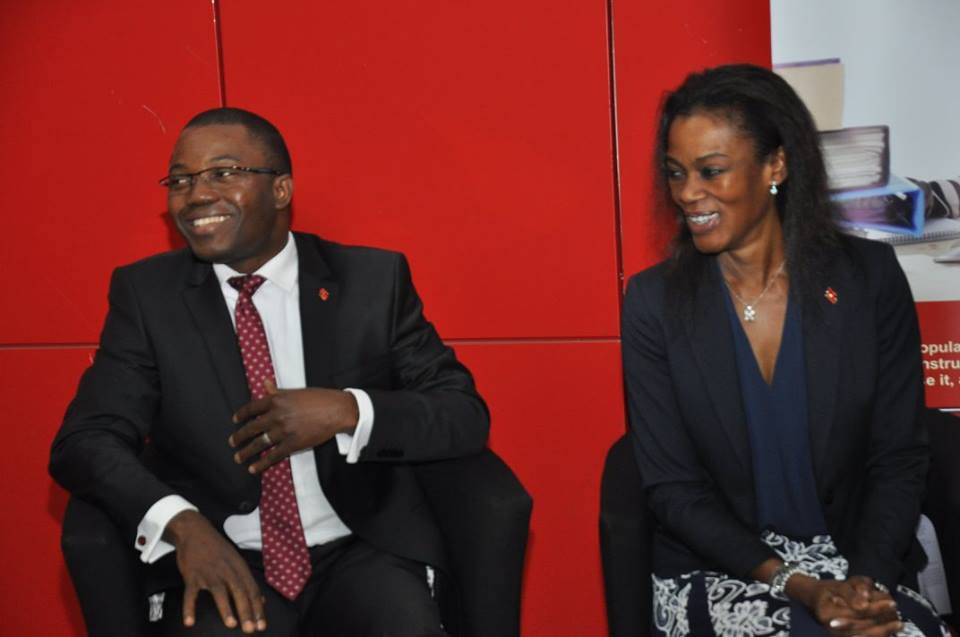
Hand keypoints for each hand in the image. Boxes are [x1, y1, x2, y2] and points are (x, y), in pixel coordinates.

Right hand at [164, 510, 266, 632]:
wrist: (195, 531)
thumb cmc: (216, 548)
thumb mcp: (236, 560)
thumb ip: (248, 581)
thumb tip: (262, 600)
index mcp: (239, 567)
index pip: (252, 589)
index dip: (258, 608)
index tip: (262, 625)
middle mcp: (226, 570)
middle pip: (239, 591)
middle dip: (246, 611)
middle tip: (251, 629)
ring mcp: (209, 573)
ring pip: (219, 592)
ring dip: (226, 609)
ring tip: (231, 624)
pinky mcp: (192, 575)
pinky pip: (190, 594)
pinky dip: (189, 608)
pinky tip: (190, 622)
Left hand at [230, 380, 358, 474]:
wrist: (336, 410)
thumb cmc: (318, 398)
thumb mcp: (295, 392)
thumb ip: (277, 391)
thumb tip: (265, 383)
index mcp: (276, 400)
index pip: (251, 408)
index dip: (241, 415)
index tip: (235, 420)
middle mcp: (276, 415)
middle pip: (251, 428)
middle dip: (239, 437)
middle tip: (232, 442)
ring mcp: (283, 431)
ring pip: (259, 443)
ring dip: (246, 452)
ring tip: (238, 458)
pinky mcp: (293, 444)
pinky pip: (273, 455)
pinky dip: (261, 463)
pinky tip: (253, 468)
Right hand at [794, 577, 900, 636]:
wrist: (814, 599)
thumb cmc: (828, 589)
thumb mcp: (838, 584)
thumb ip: (851, 592)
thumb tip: (864, 603)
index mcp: (828, 612)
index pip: (857, 612)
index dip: (876, 608)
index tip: (892, 602)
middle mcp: (831, 627)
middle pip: (863, 627)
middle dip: (883, 623)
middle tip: (900, 618)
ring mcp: (837, 635)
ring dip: (883, 632)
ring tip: (898, 625)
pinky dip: (876, 636)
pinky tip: (888, 633)